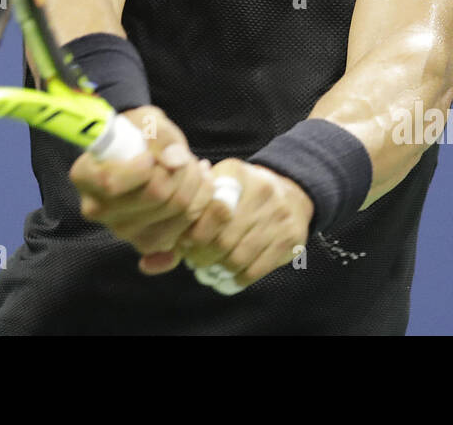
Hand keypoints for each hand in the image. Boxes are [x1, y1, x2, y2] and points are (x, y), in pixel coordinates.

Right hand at [70, 106, 218, 274]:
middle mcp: (98, 209)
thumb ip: (158, 134)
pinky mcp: (147, 242)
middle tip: (184, 156)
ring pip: (176, 209)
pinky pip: (186, 227)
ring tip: (192, 166)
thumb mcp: (145, 119)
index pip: (112, 183)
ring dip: (194, 183)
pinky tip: (199, 184)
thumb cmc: (138, 133)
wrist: (143, 153)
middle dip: (179, 169)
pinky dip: (201, 202)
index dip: (142, 167)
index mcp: (84, 177)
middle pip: (154, 195)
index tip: (151, 155)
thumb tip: (174, 160)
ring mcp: (122, 230)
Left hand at [177, 159, 314, 290]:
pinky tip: (229, 275)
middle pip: (224, 238)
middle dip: (203, 255)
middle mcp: (263, 191)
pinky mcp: (291, 239)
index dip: (194, 232)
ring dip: (219, 269)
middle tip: (194, 261)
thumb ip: (194, 204)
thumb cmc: (243, 193)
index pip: (213, 209)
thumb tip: (161, 243)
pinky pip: (256, 270)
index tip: (184, 242)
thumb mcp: (220, 183)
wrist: (292, 193)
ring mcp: (279, 216)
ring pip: (238, 258)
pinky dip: (237, 278)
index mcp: (237, 173)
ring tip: (210, 268)